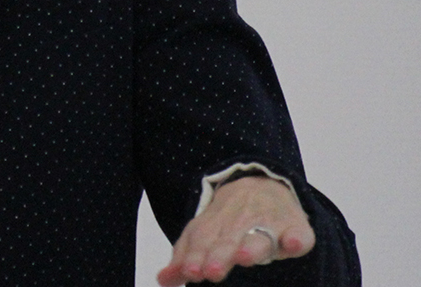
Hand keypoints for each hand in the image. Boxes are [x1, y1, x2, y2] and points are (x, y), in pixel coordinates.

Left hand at [157, 175, 314, 284]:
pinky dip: (296, 238)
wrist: (265, 184)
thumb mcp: (206, 233)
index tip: (190, 272)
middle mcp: (241, 223)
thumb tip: (162, 280)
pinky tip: (293, 244)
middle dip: (219, 255)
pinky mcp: (295, 227)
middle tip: (211, 271)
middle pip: (229, 240)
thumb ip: (186, 256)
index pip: (203, 239)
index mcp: (216, 225)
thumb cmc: (230, 219)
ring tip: (245, 257)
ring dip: (253, 246)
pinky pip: (298, 232)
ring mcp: (270, 224)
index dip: (196, 256)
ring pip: (261, 237)